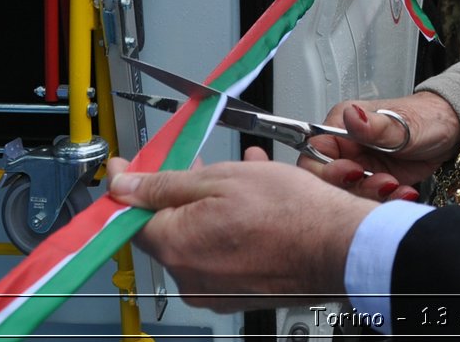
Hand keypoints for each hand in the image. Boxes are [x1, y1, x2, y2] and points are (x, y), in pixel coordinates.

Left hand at [107, 149, 372, 309]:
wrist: (336, 246)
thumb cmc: (289, 212)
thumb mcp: (222, 178)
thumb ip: (166, 183)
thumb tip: (124, 185)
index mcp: (174, 245)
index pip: (129, 216)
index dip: (128, 186)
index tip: (125, 168)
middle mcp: (186, 276)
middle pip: (164, 228)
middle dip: (177, 194)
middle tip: (196, 165)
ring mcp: (211, 290)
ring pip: (195, 240)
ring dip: (208, 208)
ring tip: (239, 179)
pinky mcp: (234, 294)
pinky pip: (218, 256)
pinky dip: (226, 229)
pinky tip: (252, 205)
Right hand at [300, 91, 459, 200]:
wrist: (452, 131)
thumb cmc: (427, 117)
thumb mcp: (403, 123)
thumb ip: (375, 126)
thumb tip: (351, 116)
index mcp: (342, 125)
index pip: (314, 154)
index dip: (327, 170)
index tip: (354, 173)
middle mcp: (347, 148)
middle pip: (328, 181)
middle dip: (354, 188)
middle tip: (382, 183)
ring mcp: (359, 167)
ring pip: (348, 195)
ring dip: (372, 196)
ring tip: (395, 185)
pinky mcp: (373, 183)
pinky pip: (369, 201)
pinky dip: (387, 202)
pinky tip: (405, 192)